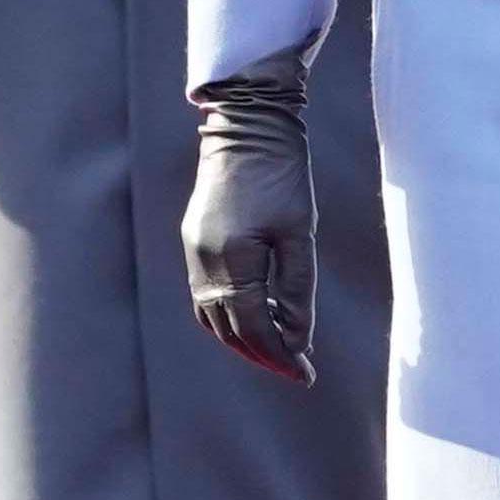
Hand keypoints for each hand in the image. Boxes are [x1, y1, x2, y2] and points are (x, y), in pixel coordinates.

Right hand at [181, 63, 321, 384]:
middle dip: (262, 353)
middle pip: (228, 329)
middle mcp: (203, 261)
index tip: (306, 375)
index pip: (253, 328)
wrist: (248, 124)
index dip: (281, 355)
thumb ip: (296, 290)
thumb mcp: (300, 233)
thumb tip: (297, 338)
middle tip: (296, 369)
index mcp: (231, 259)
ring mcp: (193, 251)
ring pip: (212, 316)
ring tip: (277, 350)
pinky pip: (206, 294)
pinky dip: (229, 314)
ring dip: (242, 338)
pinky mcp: (193, 240)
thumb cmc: (282, 172)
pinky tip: (255, 316)